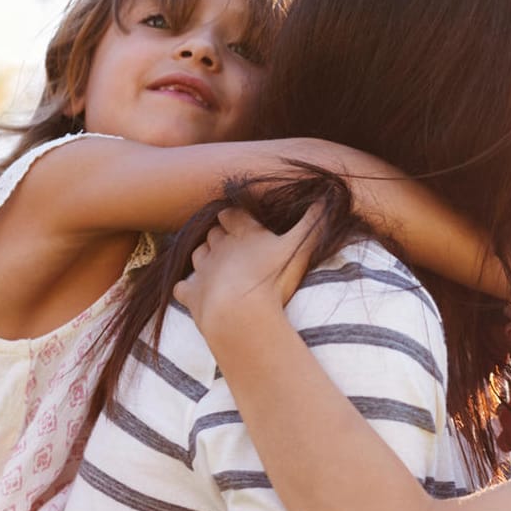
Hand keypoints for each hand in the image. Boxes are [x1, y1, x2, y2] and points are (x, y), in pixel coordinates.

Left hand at [173, 203, 323, 342]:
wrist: (240, 314)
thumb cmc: (272, 278)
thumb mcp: (300, 247)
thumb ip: (314, 222)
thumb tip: (327, 196)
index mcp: (243, 233)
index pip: (232, 214)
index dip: (235, 216)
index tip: (241, 219)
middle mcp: (219, 247)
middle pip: (213, 233)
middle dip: (220, 236)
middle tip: (234, 246)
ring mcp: (202, 271)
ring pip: (197, 254)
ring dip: (205, 257)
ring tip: (218, 266)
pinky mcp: (191, 294)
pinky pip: (182, 286)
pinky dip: (187, 287)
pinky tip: (196, 292)